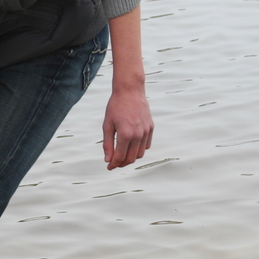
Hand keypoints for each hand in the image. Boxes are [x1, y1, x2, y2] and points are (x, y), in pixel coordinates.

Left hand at [104, 6, 153, 169]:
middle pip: (131, 158)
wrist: (130, 91)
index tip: (108, 167)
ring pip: (141, 154)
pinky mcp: (151, 127)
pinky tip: (131, 148)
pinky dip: (139, 149)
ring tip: (122, 156)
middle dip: (122, 163)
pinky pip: (147, 145)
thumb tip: (108, 159)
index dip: (113, 164)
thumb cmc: (115, 107)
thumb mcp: (107, 125)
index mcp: (126, 134)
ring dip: (131, 158)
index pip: (120, 157)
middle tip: (114, 163)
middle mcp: (138, 135)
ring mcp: (146, 131)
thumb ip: (107, 143)